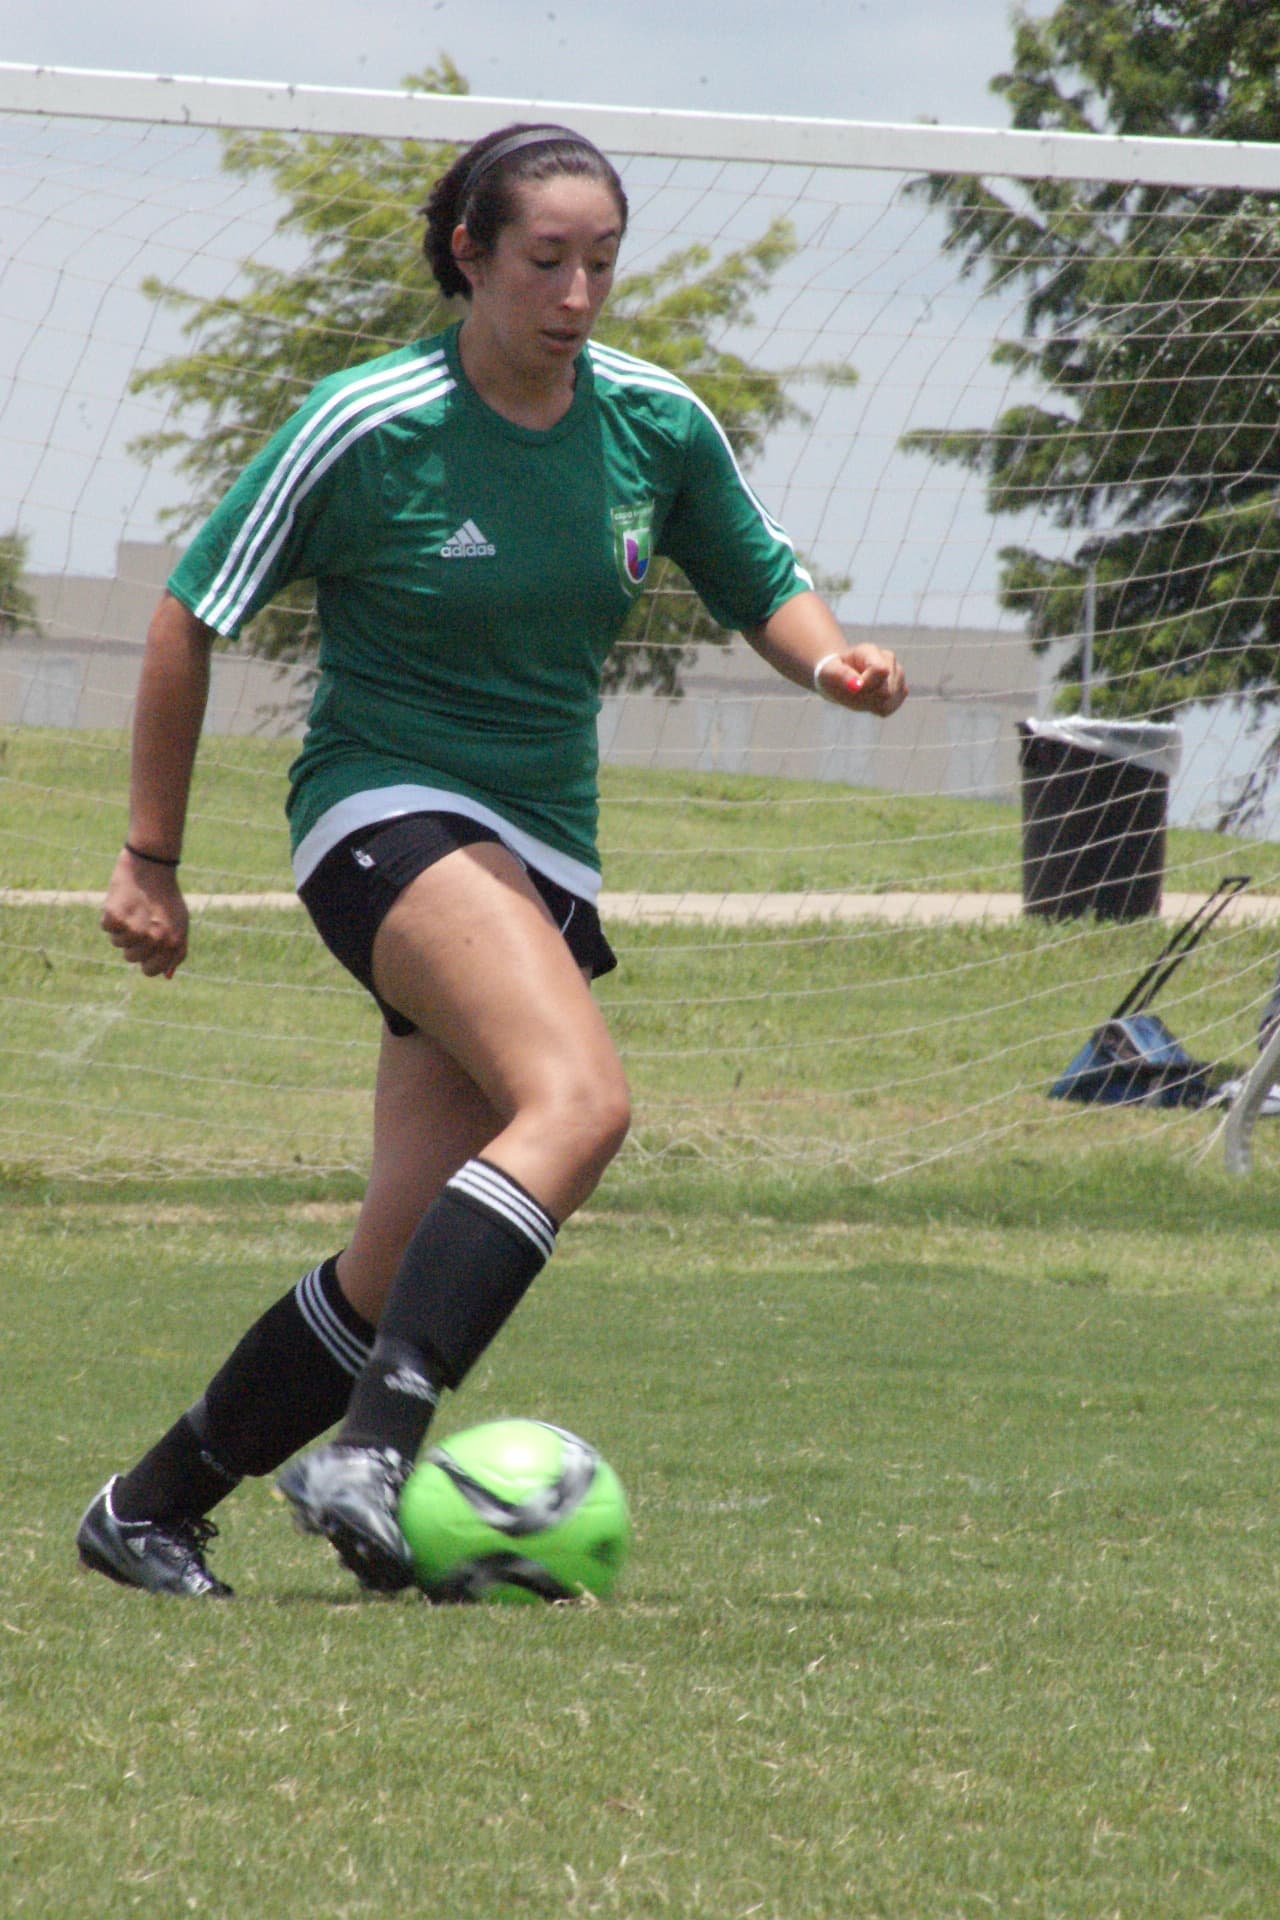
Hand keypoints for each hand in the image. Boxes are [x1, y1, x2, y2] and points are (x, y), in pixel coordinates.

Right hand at [101, 849, 188, 978]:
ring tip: (134, 909)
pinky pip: (106, 928)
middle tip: (142, 920)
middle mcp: (154, 938)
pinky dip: (111, 916)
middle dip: (134, 943)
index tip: (147, 946)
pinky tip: (122, 902)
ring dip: (122, 929)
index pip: (150, 971)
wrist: (152, 866)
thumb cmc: (166, 898)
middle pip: (131, 958)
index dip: (146, 960)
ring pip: (118, 943)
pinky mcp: (115, 917)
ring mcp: (134, 929)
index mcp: (172, 943)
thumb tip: (166, 976)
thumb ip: (176, 952)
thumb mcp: (180, 924)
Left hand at [815, 644, 906, 716]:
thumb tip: (858, 685)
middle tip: (853, 693)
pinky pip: (892, 706)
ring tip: (859, 695)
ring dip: (872, 703)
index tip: (855, 688)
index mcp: (869, 651)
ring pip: (891, 699)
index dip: (868, 684)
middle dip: (868, 698)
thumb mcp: (828, 672)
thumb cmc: (832, 673)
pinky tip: (869, 700)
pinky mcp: (901, 689)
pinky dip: (878, 708)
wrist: (840, 675)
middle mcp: (888, 659)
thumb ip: (841, 675)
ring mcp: (897, 673)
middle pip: (887, 690)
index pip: (881, 670)